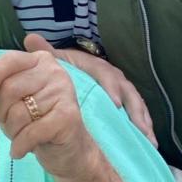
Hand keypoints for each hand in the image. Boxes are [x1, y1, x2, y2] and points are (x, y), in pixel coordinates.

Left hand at [0, 46, 100, 181]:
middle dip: (0, 113)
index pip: (9, 60)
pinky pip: (30, 132)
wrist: (68, 150)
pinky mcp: (68, 117)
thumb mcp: (15, 99)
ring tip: (20, 136)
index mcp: (40, 61)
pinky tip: (20, 150)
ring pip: (18, 113)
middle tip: (8, 125)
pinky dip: (19, 146)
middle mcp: (55, 72)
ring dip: (11, 132)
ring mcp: (64, 93)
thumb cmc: (35, 121)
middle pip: (9, 89)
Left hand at [28, 35, 156, 144]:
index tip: (114, 104)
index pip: (106, 74)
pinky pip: (139, 117)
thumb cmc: (65, 72)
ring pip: (137, 105)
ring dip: (143, 122)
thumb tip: (31, 38)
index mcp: (97, 67)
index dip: (111, 88)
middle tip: (138, 127)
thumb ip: (48, 53)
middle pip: (128, 91)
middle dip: (134, 109)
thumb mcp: (58, 63)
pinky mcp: (127, 106)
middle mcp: (113, 78)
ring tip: (148, 138)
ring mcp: (123, 93)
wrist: (74, 79)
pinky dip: (146, 129)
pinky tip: (150, 143)